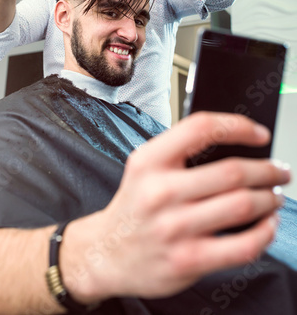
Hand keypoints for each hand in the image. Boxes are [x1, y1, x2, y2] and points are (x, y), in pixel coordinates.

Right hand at [61, 112, 290, 302]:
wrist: (106, 252)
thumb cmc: (134, 206)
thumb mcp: (144, 167)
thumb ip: (181, 152)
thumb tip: (238, 144)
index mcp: (149, 161)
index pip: (201, 128)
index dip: (238, 126)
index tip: (260, 134)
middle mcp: (160, 192)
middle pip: (232, 171)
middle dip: (268, 170)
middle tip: (280, 170)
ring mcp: (174, 228)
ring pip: (243, 205)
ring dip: (271, 198)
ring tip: (275, 195)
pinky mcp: (187, 260)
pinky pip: (242, 246)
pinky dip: (265, 233)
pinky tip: (268, 225)